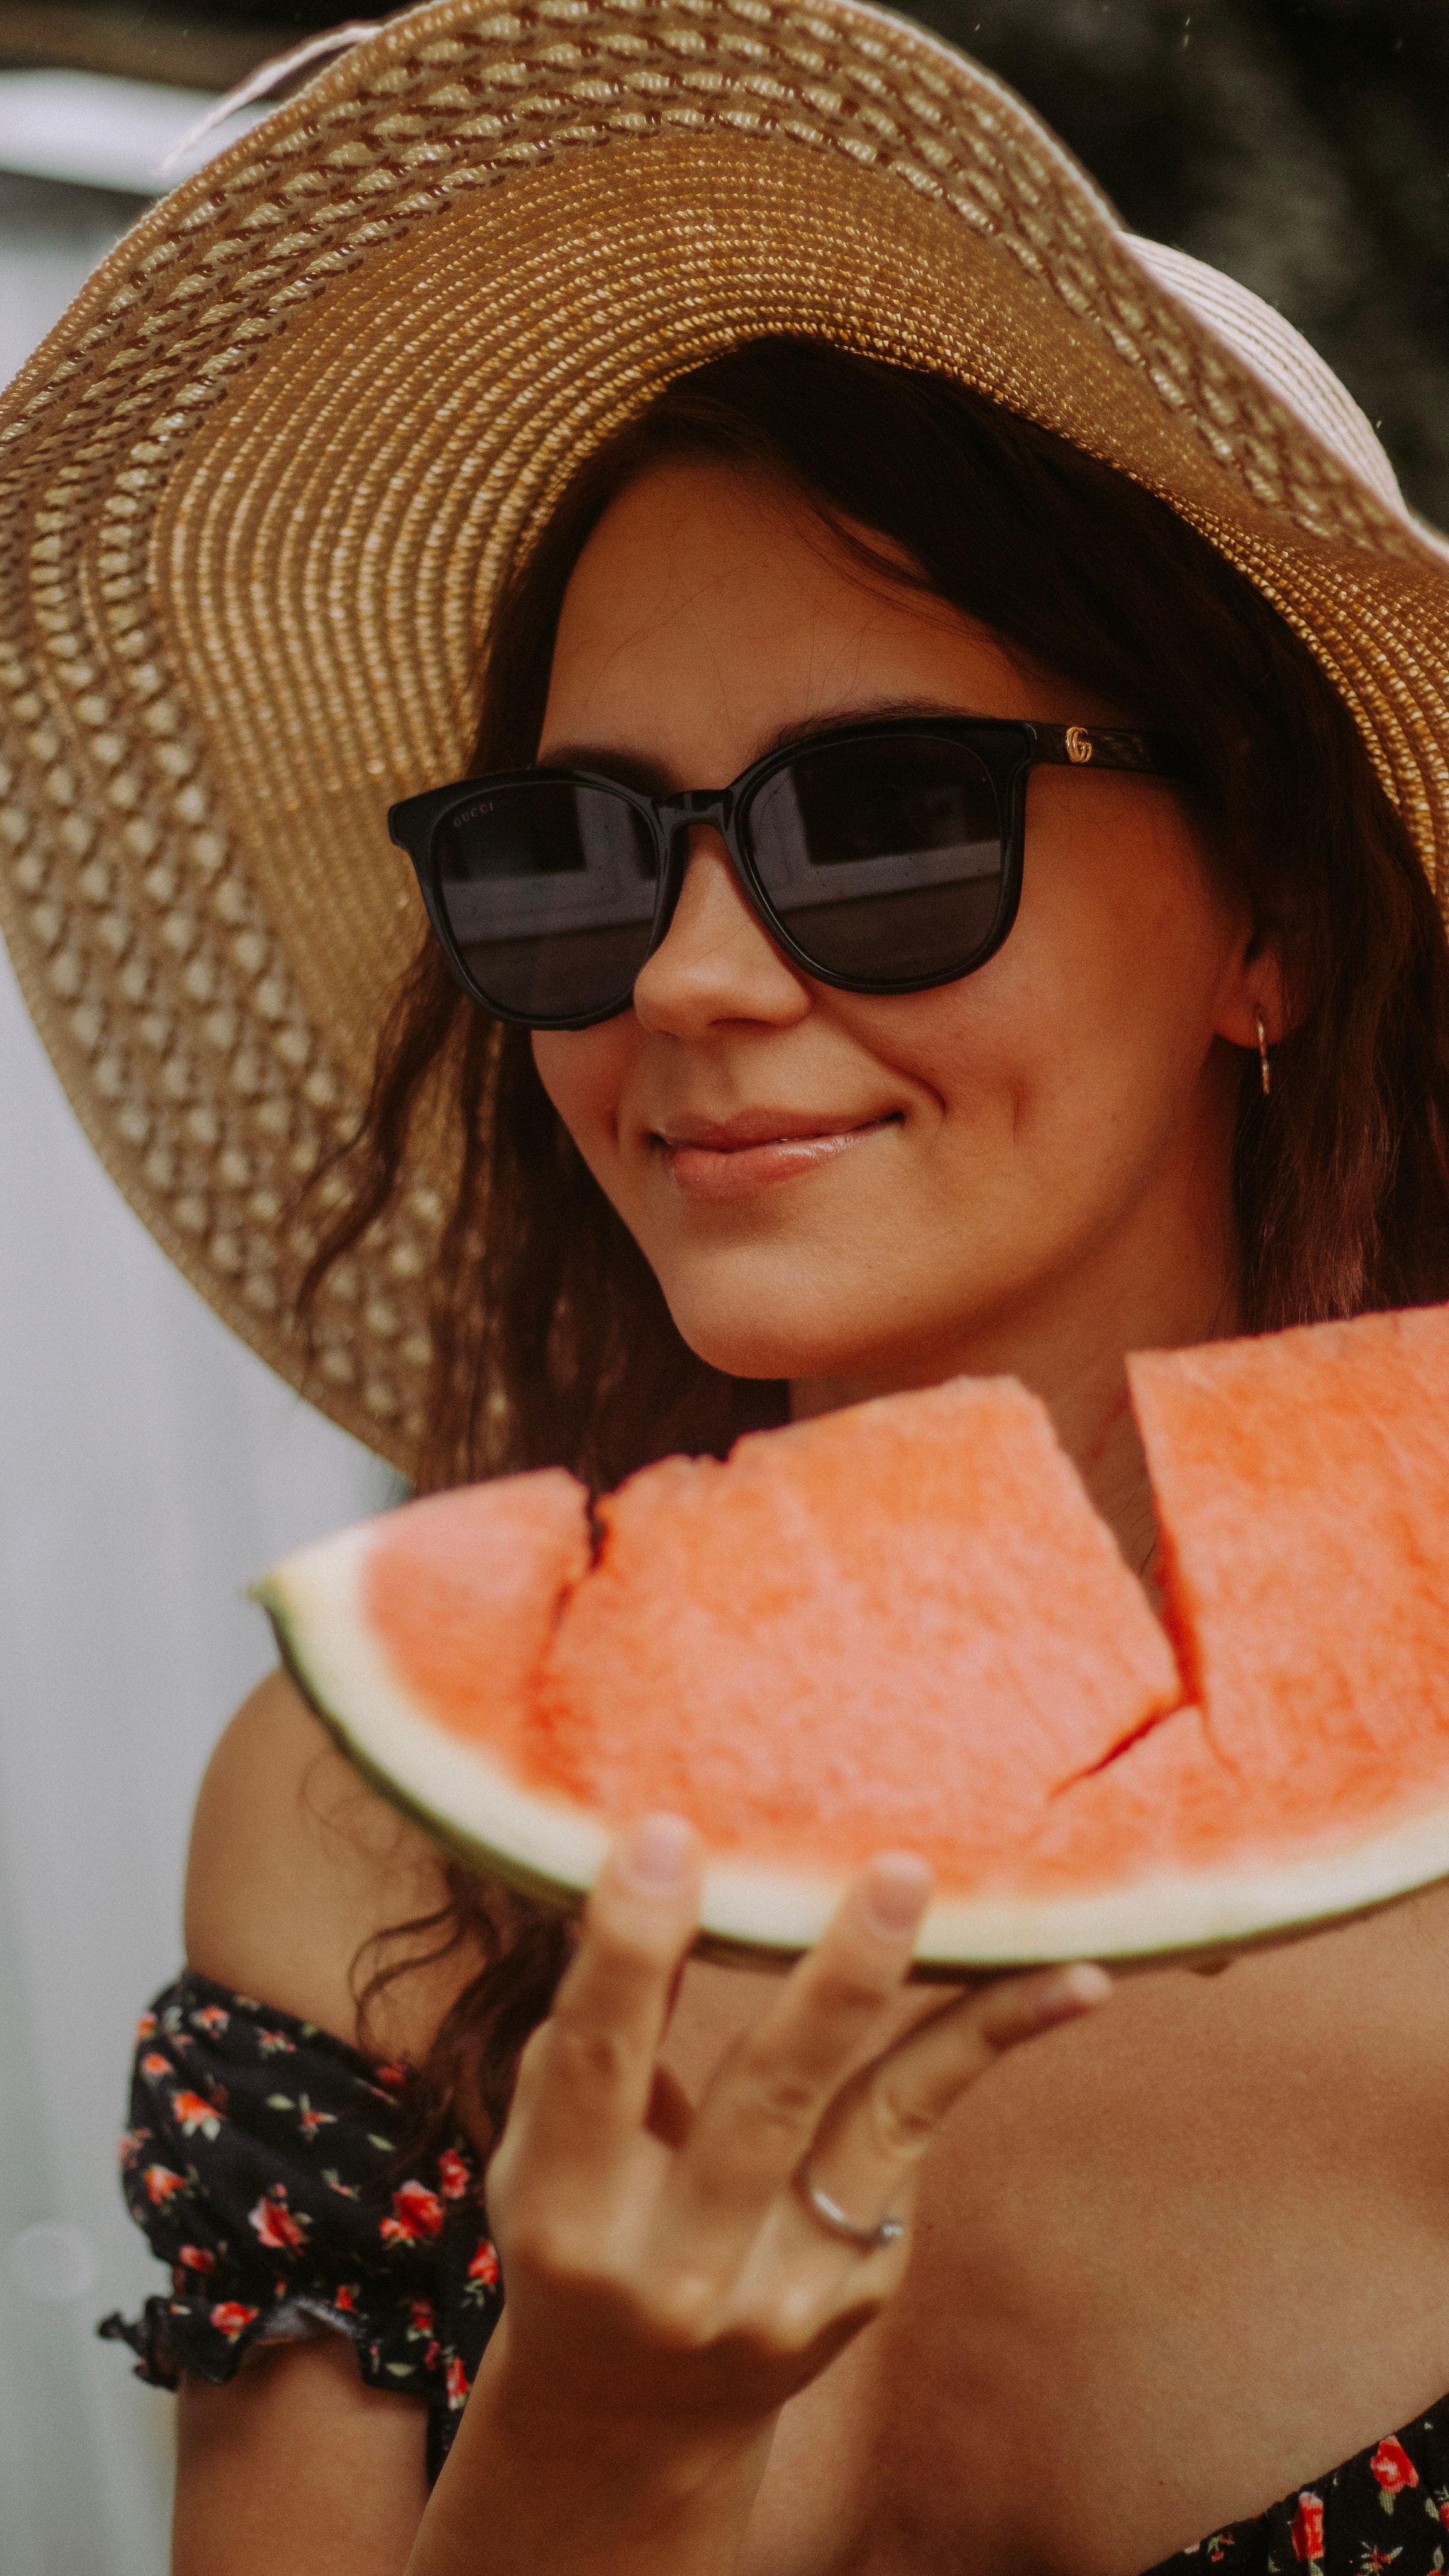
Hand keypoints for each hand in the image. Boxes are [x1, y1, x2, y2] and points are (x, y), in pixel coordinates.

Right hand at [482, 1815, 1110, 2439]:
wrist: (630, 2418)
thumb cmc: (574, 2230)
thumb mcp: (539, 2154)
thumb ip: (581, 2046)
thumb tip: (648, 1881)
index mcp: (566, 2219)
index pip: (598, 2067)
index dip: (628, 1955)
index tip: (664, 1836)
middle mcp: (681, 2270)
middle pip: (766, 2104)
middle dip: (836, 1985)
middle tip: (896, 1873)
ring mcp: (784, 2290)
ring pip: (875, 2123)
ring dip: (960, 2022)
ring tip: (1048, 1948)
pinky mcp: (860, 2285)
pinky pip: (914, 2132)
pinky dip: (983, 2047)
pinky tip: (1070, 1984)